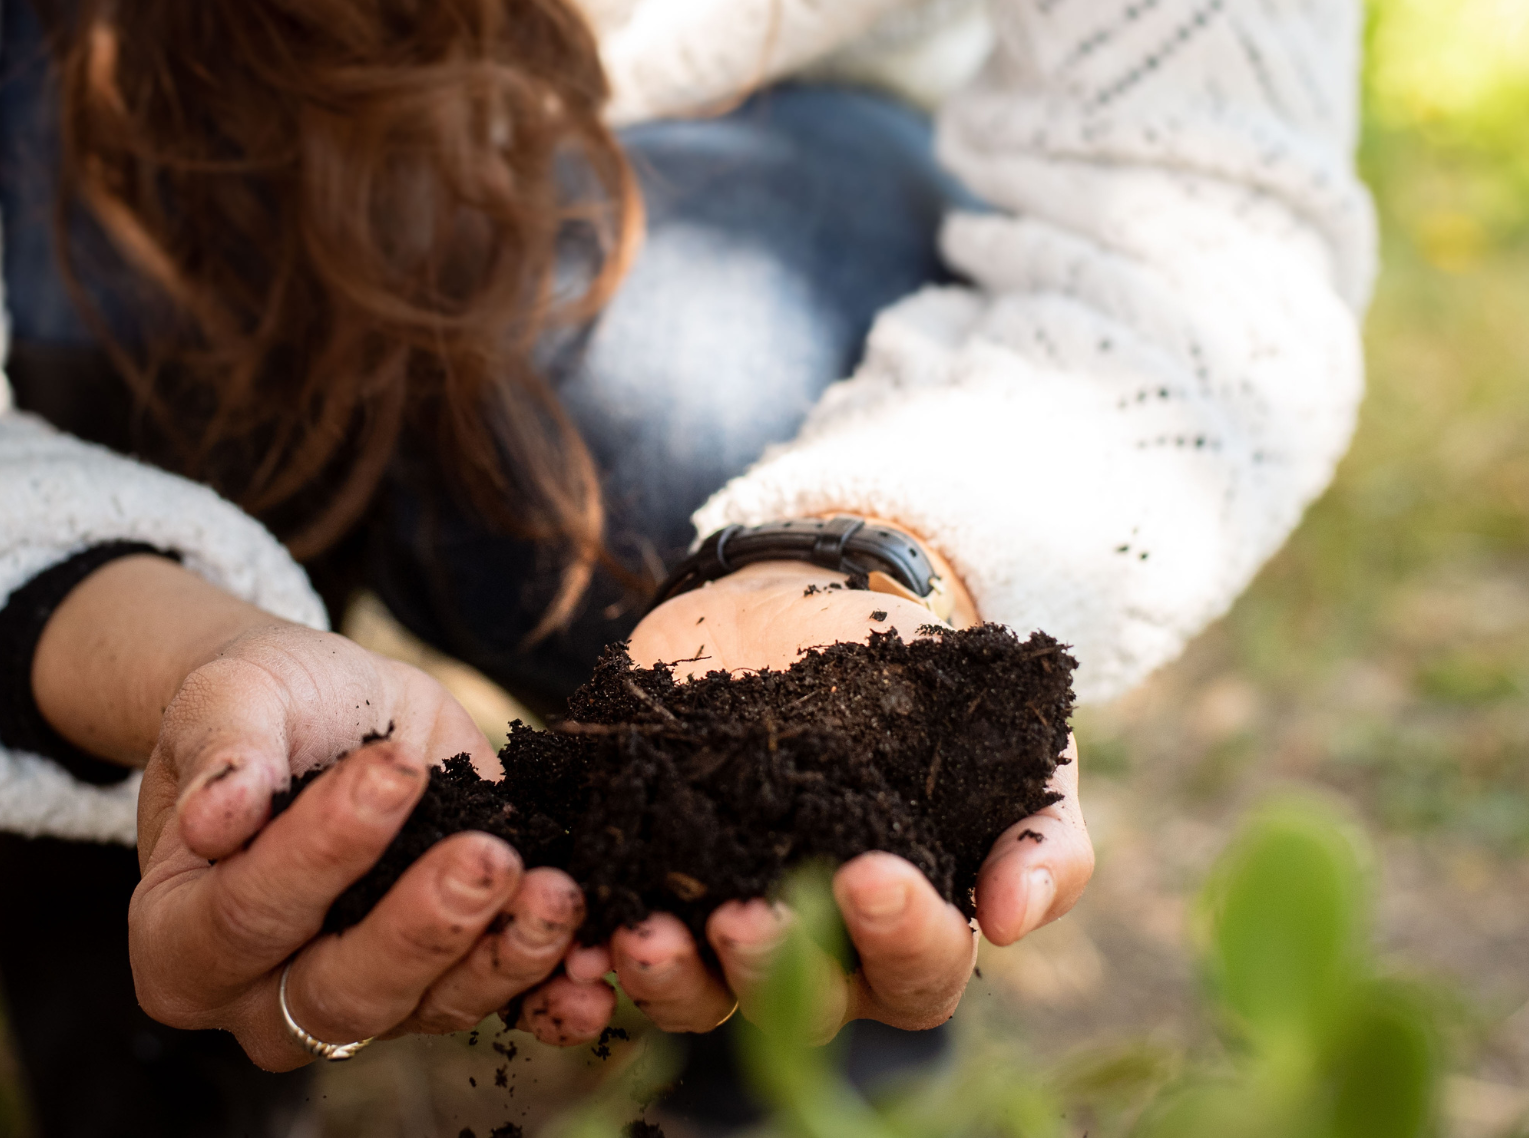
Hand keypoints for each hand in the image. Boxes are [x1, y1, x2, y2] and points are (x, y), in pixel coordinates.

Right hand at [34, 559, 610, 1066]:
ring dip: (503, 957)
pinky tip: (593, 971)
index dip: (323, 851)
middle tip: (490, 856)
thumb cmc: (259, 705)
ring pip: (426, 1008)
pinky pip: (489, 1006)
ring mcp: (352, 1003)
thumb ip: (224, 750)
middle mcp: (256, 996)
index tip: (394, 771)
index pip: (247, 912)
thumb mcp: (228, 698)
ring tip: (558, 892)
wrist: (324, 708)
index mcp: (177, 935)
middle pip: (339, 990)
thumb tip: (219, 818)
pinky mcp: (433, 989)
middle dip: (423, 927)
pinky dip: (546, 994)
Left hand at [565, 553, 1091, 1039]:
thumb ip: (1040, 833)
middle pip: (800, 1004)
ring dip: (668, 976)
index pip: (916, 972)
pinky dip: (583, 937)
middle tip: (745, 914)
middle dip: (770, 965)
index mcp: (910, 929)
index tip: (868, 872)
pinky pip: (606, 932)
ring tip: (641, 929)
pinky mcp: (642, 870)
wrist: (811, 601)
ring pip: (697, 994)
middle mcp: (817, 948)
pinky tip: (564, 910)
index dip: (897, 937)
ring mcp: (720, 914)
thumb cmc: (930, 686)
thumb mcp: (1016, 746)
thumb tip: (1007, 920)